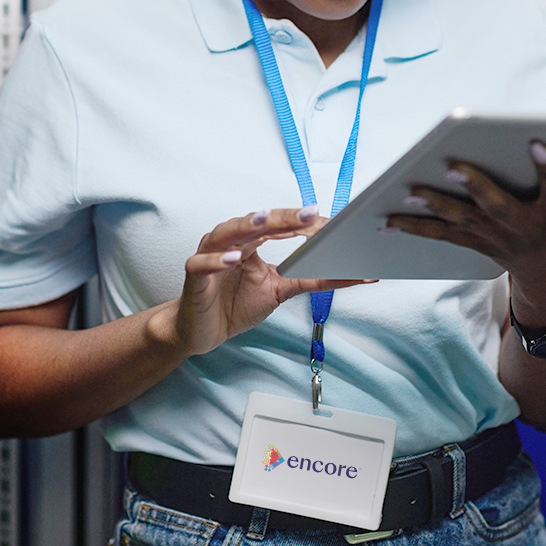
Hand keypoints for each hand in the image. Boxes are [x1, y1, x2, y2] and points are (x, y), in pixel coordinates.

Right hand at [170, 206, 368, 357]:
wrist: (203, 332)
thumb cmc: (235, 305)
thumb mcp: (279, 291)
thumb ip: (310, 280)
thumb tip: (351, 276)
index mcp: (251, 242)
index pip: (278, 225)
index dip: (301, 222)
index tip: (327, 221)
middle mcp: (230, 243)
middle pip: (257, 223)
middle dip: (283, 217)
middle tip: (309, 213)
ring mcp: (210, 257)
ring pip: (226, 234)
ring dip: (246, 226)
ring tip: (266, 220)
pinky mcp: (194, 278)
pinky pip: (200, 264)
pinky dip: (215, 260)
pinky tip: (232, 259)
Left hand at [386, 142, 545, 326]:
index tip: (538, 144)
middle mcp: (524, 230)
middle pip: (497, 207)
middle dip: (476, 187)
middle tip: (453, 165)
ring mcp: (497, 238)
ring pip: (462, 222)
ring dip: (433, 207)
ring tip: (406, 189)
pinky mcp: (477, 243)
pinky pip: (443, 236)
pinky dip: (415, 228)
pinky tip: (386, 220)